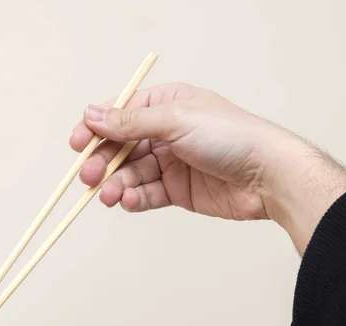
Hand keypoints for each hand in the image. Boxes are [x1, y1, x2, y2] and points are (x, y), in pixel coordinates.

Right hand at [70, 83, 345, 253]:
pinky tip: (128, 201)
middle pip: (121, 147)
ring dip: (116, 184)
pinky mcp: (178, 191)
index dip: (96, 128)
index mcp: (166, 105)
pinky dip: (134, 198)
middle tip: (88, 176)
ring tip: (109, 195)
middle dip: (102, 161)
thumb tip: (92, 114)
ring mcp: (171, 163)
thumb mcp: (176, 120)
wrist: (268, 176)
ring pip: (131, 173)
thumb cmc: (231, 136)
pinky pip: (147, 194)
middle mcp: (166, 133)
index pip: (120, 114)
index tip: (77, 144)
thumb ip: (131, 122)